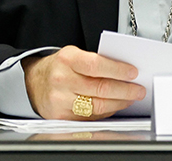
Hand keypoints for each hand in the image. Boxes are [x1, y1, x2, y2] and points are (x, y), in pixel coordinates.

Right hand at [22, 45, 145, 119]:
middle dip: (124, 90)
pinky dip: (106, 112)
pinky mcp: (61, 116)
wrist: (33, 82)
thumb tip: (123, 71)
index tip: (133, 73)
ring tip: (130, 98)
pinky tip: (114, 106)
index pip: (96, 65)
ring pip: (97, 105)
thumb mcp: (73, 55)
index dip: (117, 70)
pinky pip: (90, 116)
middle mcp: (62, 79)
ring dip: (119, 103)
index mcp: (67, 59)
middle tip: (138, 90)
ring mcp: (60, 100)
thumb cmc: (58, 67)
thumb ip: (95, 61)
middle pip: (100, 88)